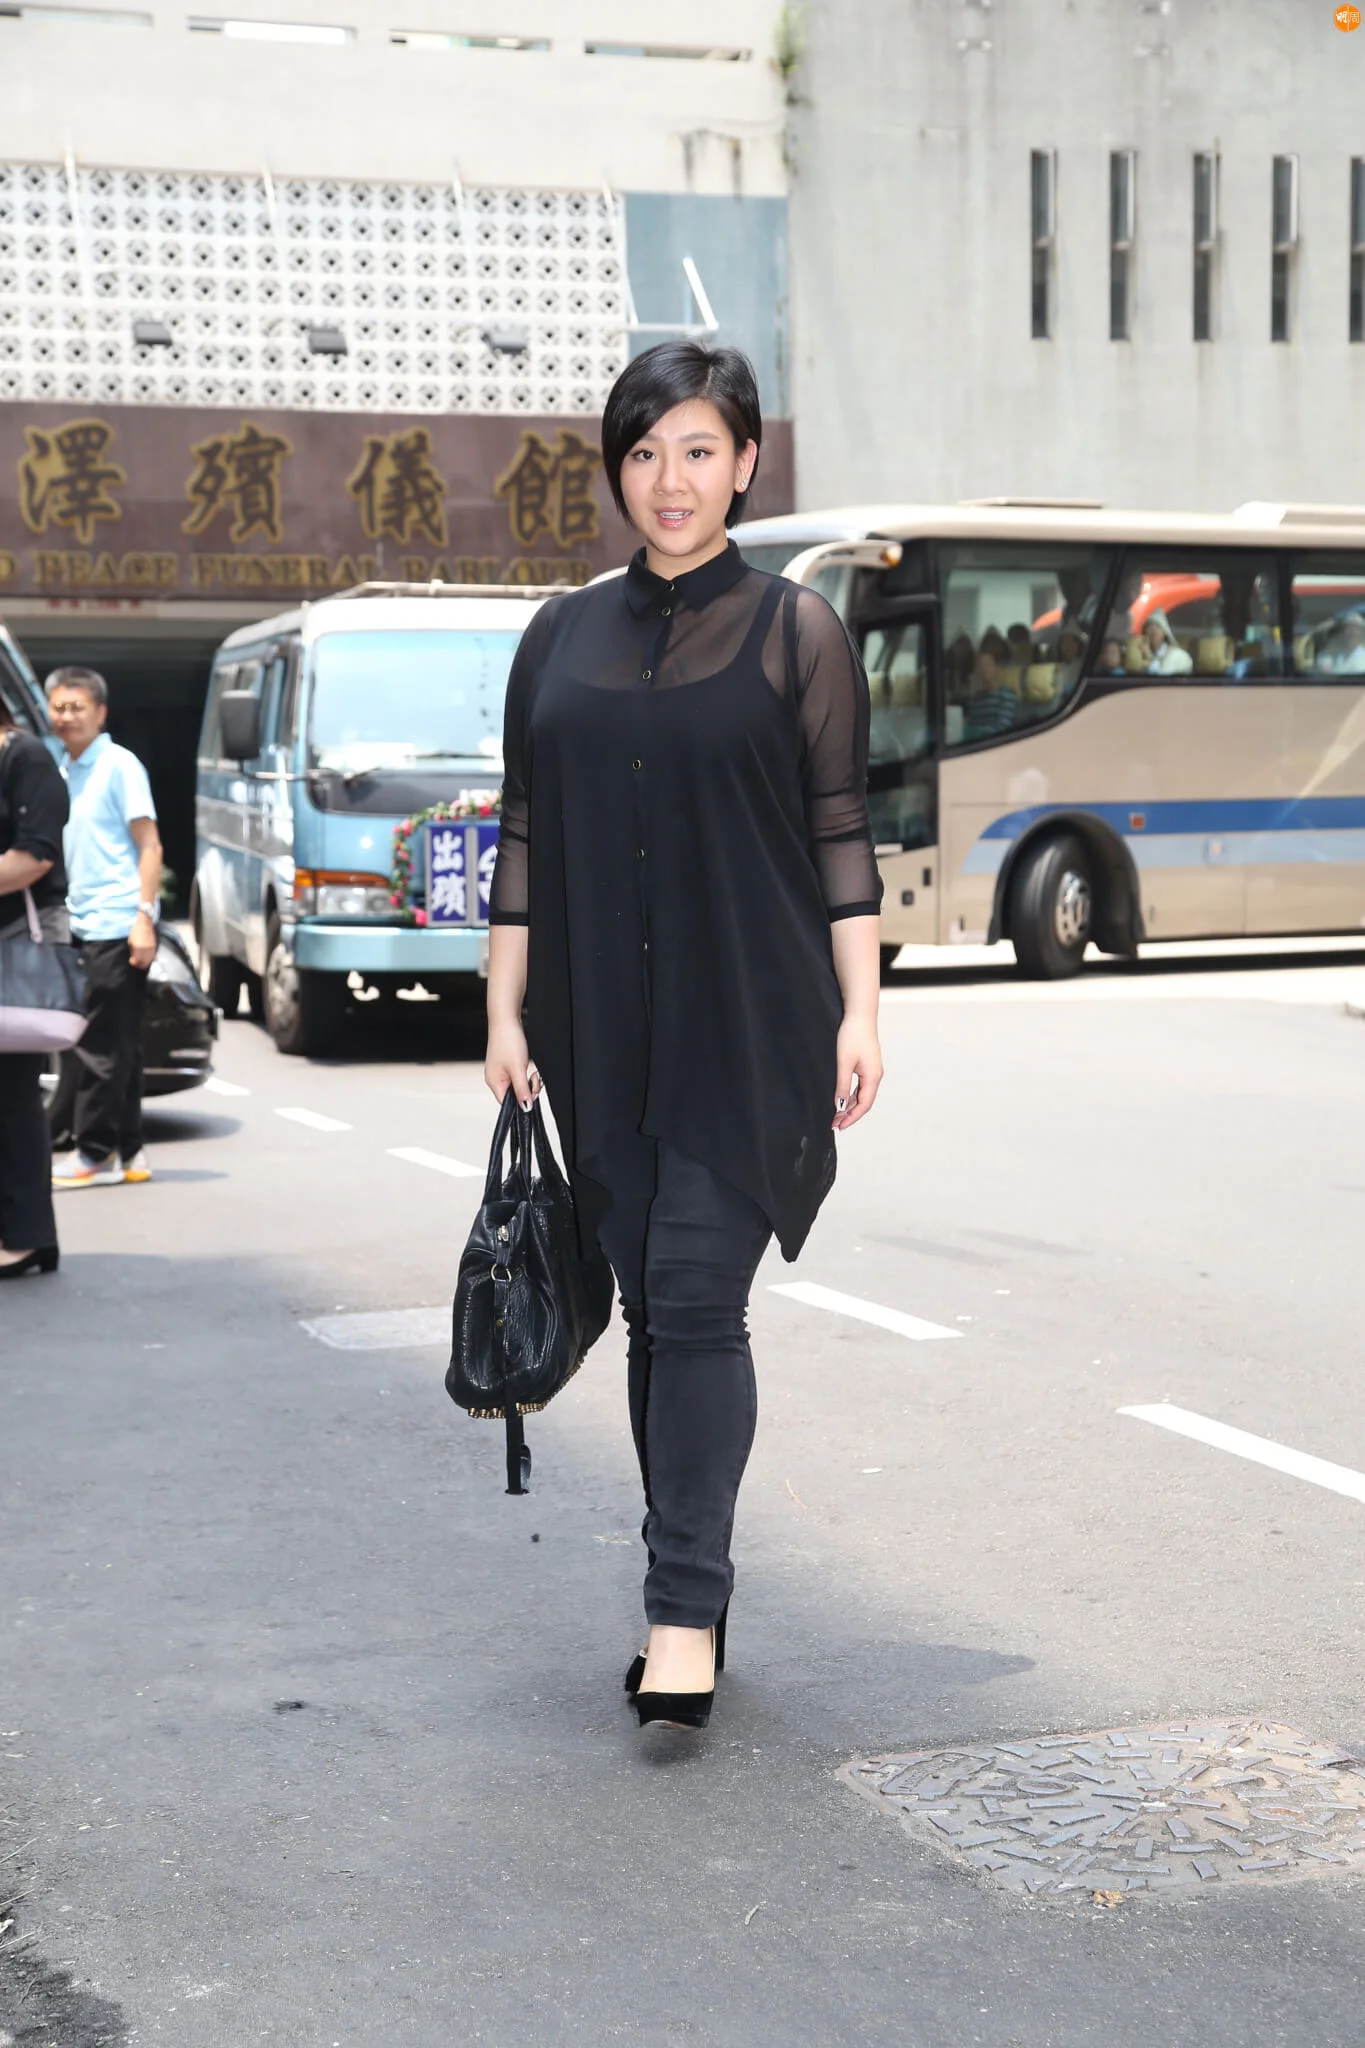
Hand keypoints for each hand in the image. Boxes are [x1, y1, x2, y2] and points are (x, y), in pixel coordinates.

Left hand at [128, 912, 156, 969]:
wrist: (145, 924)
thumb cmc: (136, 932)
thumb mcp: (130, 941)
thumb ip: (132, 951)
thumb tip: (133, 959)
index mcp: (138, 948)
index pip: (136, 960)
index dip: (133, 963)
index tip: (131, 961)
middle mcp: (146, 949)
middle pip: (143, 962)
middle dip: (139, 964)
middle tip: (136, 963)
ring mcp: (151, 948)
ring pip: (149, 960)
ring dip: (145, 962)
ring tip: (141, 962)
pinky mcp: (154, 947)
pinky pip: (153, 956)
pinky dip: (150, 959)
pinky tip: (146, 958)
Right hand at [485, 1016, 540, 1111]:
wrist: (506, 1020)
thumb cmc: (507, 1040)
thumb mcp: (518, 1069)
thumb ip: (522, 1090)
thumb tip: (525, 1107)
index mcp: (494, 1082)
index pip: (507, 1103)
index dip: (522, 1100)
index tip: (532, 1091)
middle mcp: (495, 1078)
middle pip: (513, 1095)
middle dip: (527, 1089)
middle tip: (532, 1077)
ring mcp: (500, 1071)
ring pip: (517, 1085)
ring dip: (527, 1080)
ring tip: (530, 1070)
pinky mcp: (505, 1064)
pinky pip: (517, 1076)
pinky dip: (524, 1073)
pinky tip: (526, 1065)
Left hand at [833, 1012, 881, 1130]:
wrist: (859, 1014)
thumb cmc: (852, 1035)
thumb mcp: (843, 1063)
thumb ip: (841, 1086)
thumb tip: (839, 1106)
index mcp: (872, 1077)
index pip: (863, 1105)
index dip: (851, 1118)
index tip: (839, 1126)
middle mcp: (875, 1075)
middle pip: (864, 1102)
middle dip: (849, 1114)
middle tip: (834, 1123)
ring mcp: (872, 1069)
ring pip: (862, 1094)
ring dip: (849, 1105)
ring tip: (835, 1113)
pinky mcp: (867, 1064)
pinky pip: (860, 1085)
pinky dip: (851, 1094)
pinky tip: (841, 1097)